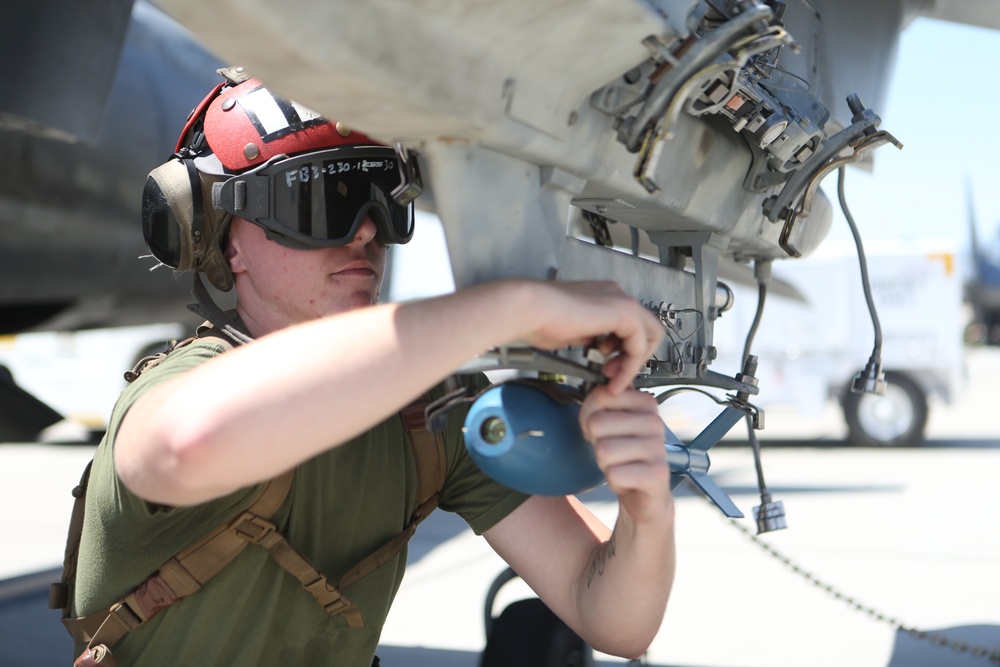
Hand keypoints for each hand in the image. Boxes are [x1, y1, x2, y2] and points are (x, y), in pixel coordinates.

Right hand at [513, 280, 664, 393]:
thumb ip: (591, 335)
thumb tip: (598, 344)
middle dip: (635, 357)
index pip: (632, 325)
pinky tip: (614, 377)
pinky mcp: (623, 311)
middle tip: (614, 373)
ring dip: (633, 363)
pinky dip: (630, 365)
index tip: (608, 366)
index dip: (625, 350)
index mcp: (605, 297)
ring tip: (613, 378)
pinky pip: (640, 344)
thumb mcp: (574, 331)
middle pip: (649, 329)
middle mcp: (617, 295)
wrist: (529, 309)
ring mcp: (622, 301)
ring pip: (650, 336)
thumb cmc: (540, 318)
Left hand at [578, 385, 671, 523]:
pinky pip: (614, 474)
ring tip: (620, 464)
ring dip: (605, 463)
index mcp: (645, 403)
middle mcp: (654, 422)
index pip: (600, 395)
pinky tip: (627, 479)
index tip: (600, 428)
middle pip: (597, 423)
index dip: (588, 415)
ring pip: (603, 450)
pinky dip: (614, 481)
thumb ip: (608, 400)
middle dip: (596, 442)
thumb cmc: (627, 455)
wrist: (647, 493)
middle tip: (612, 450)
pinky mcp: (656, 473)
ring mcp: (657, 447)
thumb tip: (605, 377)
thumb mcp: (616, 422)